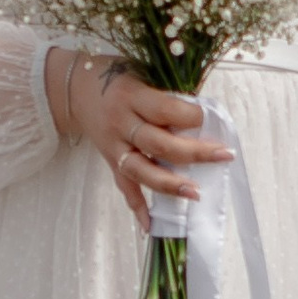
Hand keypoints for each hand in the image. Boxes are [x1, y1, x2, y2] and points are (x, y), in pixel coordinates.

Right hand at [46, 46, 232, 223]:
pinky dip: (137, 206)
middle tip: (223, 156)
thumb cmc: (117, 76)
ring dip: (170, 184)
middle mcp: (121, 122)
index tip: (210, 119)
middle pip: (158, 143)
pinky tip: (150, 224)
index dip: (191, 116)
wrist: (74, 88)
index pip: (165, 109)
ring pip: (141, 169)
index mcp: (132, 95)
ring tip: (196, 193)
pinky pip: (123, 185)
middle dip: (194, 152)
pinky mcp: (109, 160)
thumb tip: (205, 117)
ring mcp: (113, 145)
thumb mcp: (141, 73)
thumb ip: (166, 94)